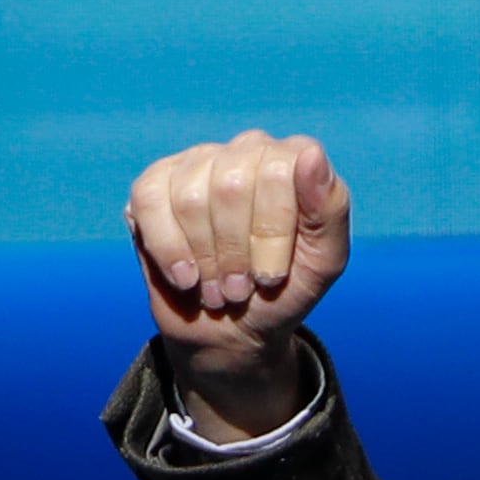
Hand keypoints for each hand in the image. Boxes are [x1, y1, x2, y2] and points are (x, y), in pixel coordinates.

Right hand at [125, 130, 350, 439]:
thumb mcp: (323, 262)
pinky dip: (167, 250)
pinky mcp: (154, 185)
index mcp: (292, 158)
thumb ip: (330, 208)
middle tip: (240, 289)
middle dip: (234, 253)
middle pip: (230, 186)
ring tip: (216, 289)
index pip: (277, 172)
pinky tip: (185, 276)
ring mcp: (198, 162)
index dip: (271, 235)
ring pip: (190, 199)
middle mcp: (245, 149)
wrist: (234, 330)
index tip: (271, 276)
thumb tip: (311, 156)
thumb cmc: (283, 291)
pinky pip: (149, 201)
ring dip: (204, 259)